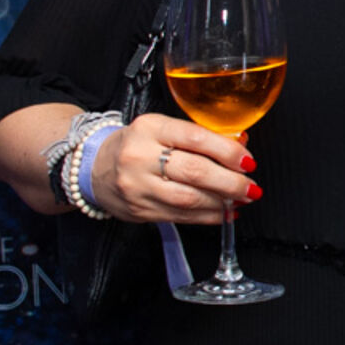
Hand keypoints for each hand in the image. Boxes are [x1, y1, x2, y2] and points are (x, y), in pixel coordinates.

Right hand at [88, 112, 261, 223]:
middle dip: (231, 182)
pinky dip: (207, 217)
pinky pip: (180, 216)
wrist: (93, 166)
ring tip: (241, 200)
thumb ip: (200, 136)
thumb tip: (241, 145)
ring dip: (222, 203)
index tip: (248, 161)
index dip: (228, 152)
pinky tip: (223, 212)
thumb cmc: (137, 144)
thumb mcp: (163, 128)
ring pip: (189, 199)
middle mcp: (140, 156)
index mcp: (150, 128)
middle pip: (195, 172)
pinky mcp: (138, 210)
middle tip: (251, 186)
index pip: (196, 138)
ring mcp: (137, 186)